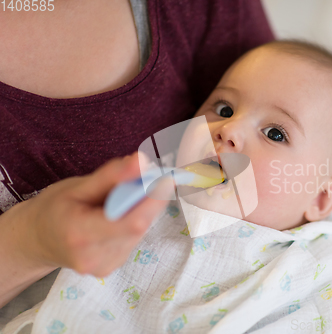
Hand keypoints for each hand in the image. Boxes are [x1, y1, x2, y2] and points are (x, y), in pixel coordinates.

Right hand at [3, 152, 169, 277]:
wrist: (36, 239)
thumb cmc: (54, 209)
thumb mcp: (77, 186)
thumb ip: (111, 176)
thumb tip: (142, 161)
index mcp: (80, 235)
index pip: (131, 222)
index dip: (154, 200)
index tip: (166, 179)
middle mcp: (94, 257)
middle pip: (139, 226)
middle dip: (148, 200)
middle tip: (144, 180)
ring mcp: (104, 266)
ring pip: (139, 232)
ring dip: (140, 212)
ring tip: (119, 200)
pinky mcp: (111, 267)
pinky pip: (133, 240)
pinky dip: (132, 223)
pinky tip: (117, 217)